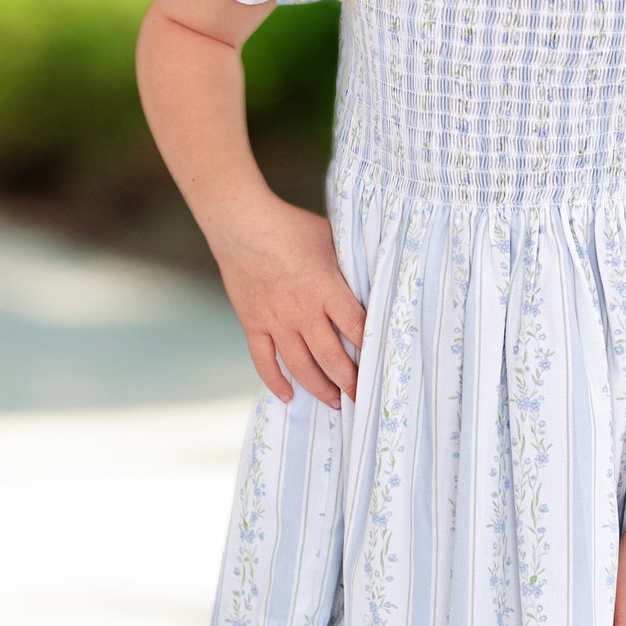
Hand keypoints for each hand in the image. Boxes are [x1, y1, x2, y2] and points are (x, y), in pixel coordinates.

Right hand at [210, 194, 365, 410]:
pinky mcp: (253, 324)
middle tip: (363, 396)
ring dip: (319, 388)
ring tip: (335, 402)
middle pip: (332, 357)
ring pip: (300, 367)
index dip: (371, 349)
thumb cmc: (291, 226)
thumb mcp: (331, 238)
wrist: (241, 223)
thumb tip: (372, 272)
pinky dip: (275, 382)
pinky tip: (288, 396)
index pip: (356, 327)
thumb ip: (349, 262)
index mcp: (326, 288)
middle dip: (350, 381)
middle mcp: (302, 311)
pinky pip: (264, 362)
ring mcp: (276, 321)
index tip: (383, 364)